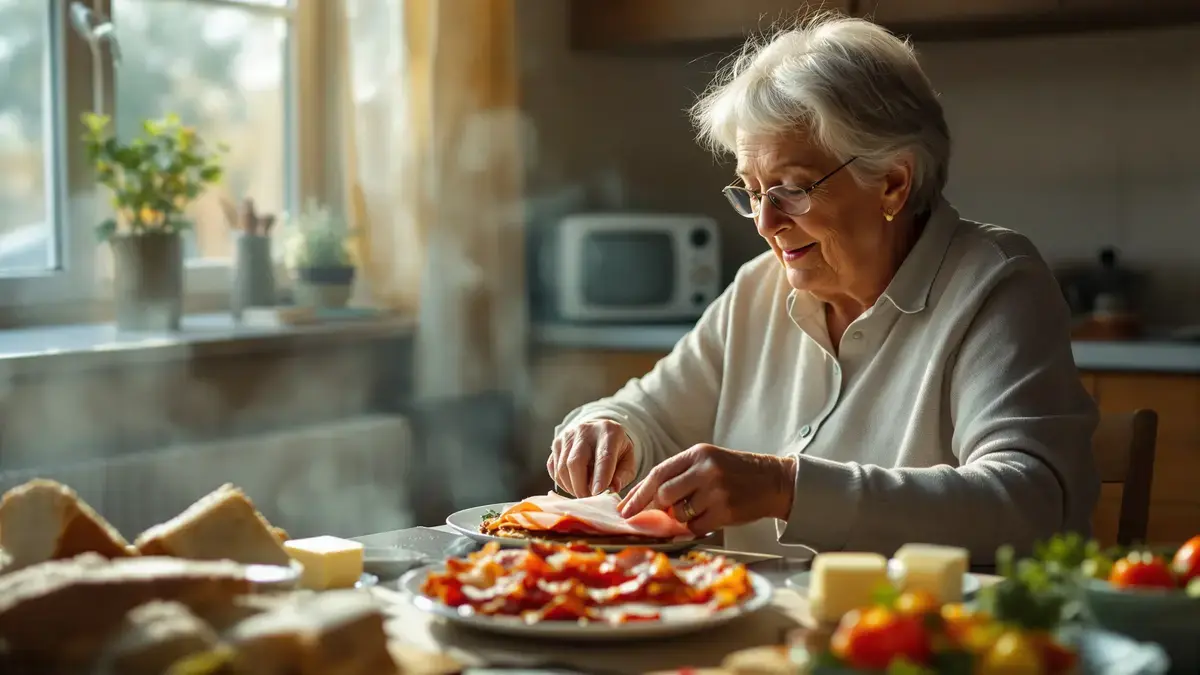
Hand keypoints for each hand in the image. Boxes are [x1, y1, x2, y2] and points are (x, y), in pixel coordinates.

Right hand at [547, 420, 635, 496]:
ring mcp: (568, 435)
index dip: (600, 476)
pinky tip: (573, 484)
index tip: (598, 493)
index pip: (603, 456)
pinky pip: (554, 468)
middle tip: (588, 498)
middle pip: (576, 462)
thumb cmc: (616, 450)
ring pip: (562, 467)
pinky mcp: (556, 443)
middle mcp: (585, 430)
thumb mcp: (628, 460)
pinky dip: (562, 482)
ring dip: (571, 486)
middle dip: (580, 486)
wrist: (599, 432)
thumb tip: (613, 488)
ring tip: (583, 491)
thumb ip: (623, 475)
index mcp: (609, 431)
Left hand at [618, 444, 797, 534]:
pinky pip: (695, 526)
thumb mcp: (708, 462)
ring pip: (678, 513)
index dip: (638, 493)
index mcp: (697, 453)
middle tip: (653, 515)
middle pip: (663, 494)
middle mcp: (706, 470)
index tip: (624, 508)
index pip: (658, 473)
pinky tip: (708, 517)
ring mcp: (716, 491)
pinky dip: (695, 526)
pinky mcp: (725, 511)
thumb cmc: (735, 473)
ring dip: (679, 517)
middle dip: (654, 508)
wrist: (773, 481)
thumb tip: (645, 499)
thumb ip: (679, 475)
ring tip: (697, 508)